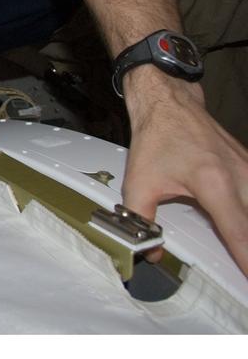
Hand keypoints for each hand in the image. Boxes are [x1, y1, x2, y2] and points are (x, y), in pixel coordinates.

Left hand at [121, 74, 247, 276]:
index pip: (241, 235)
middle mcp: (240, 177)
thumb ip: (140, 219)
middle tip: (244, 272)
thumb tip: (148, 250)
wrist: (169, 102)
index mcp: (214, 184)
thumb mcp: (139, 181)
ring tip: (243, 255)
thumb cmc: (157, 137)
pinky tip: (243, 226)